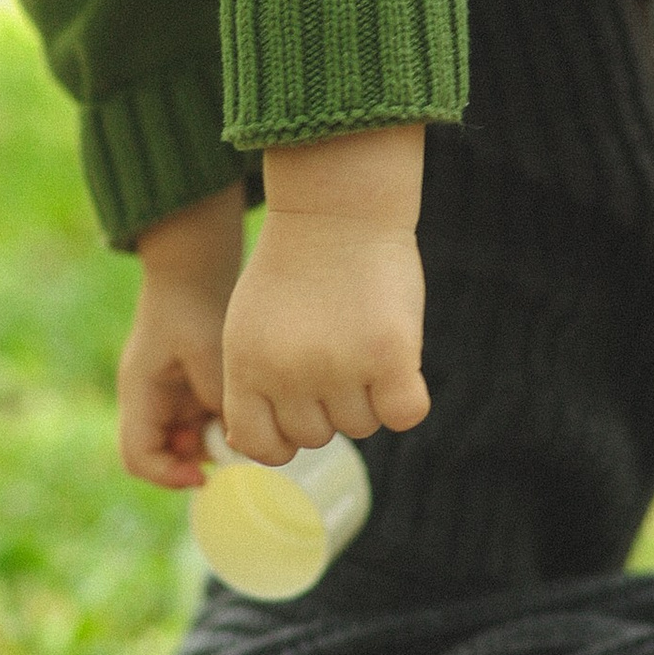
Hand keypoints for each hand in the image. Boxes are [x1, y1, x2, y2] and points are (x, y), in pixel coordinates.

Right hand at [119, 185, 243, 486]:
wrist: (194, 268)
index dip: (167, 475)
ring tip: (240, 423)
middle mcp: (149, 401)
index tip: (204, 475)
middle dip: (196, 461)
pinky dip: (222, 426)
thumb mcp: (205, 349)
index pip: (137, 456)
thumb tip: (232, 438)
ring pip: (186, 443)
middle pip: (162, 456)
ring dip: (212, 443)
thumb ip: (216, 394)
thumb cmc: (193, 303)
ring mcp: (169, 398)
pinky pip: (202, 424)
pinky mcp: (189, 391)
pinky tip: (243, 408)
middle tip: (232, 448)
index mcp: (140, 393)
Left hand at [223, 207, 429, 464]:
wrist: (336, 208)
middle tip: (337, 352)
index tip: (302, 407)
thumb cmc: (294, 270)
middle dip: (329, 406)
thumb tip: (249, 447)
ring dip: (369, 395)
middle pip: (318, 436)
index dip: (285, 437)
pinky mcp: (390, 355)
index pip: (263, 446)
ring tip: (362, 340)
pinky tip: (398, 364)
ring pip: (362, 425)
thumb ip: (248, 389)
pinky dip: (407, 399)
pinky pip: (405, 414)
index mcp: (246, 367)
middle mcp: (288, 373)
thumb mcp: (249, 327)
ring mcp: (340, 366)